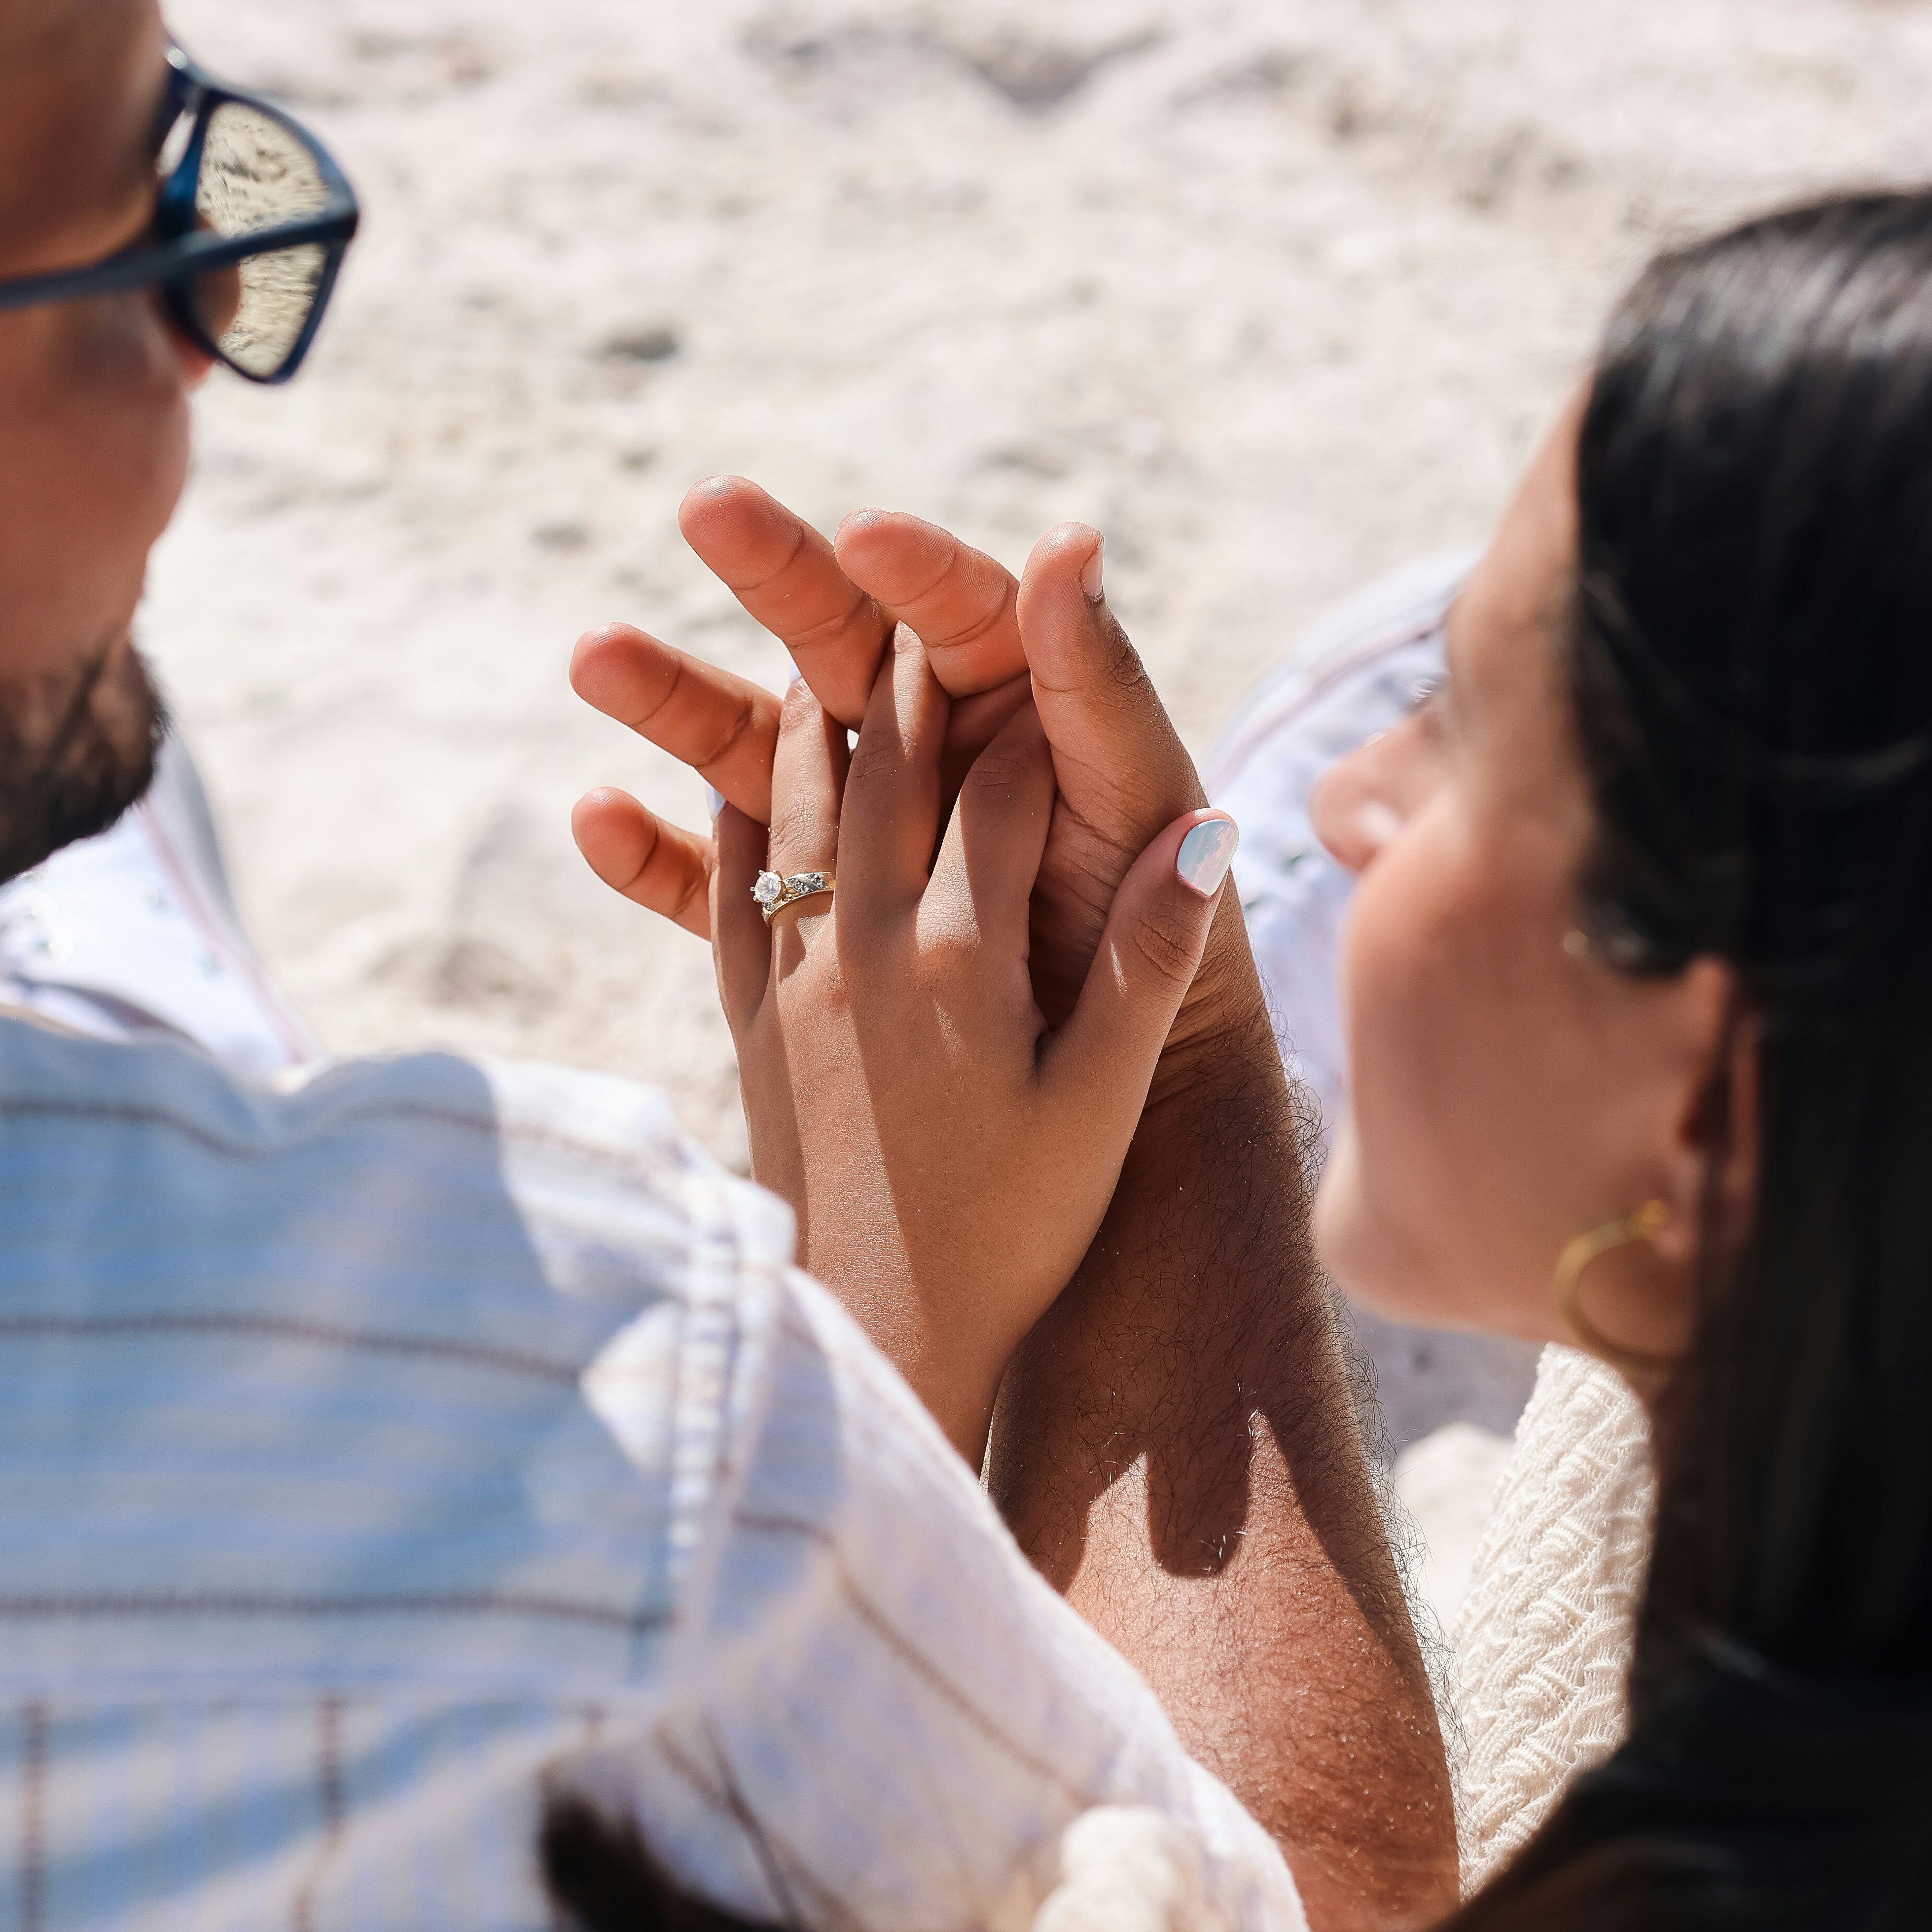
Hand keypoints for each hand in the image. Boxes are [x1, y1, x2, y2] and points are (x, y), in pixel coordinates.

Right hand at [570, 479, 1248, 1059]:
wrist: (1153, 1071)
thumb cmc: (1149, 924)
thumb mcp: (1135, 786)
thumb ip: (1095, 675)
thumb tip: (1070, 540)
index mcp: (1009, 691)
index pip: (950, 605)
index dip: (909, 563)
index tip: (865, 532)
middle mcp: (922, 740)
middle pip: (832, 639)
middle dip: (771, 570)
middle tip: (710, 504)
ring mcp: (853, 829)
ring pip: (750, 746)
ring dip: (672, 696)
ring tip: (592, 654)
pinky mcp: (807, 919)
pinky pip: (718, 884)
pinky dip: (653, 856)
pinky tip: (593, 814)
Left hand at [714, 621, 1237, 1459]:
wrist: (878, 1338)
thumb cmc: (1012, 1233)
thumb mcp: (1101, 1104)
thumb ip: (1142, 964)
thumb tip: (1201, 830)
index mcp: (963, 961)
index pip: (996, 792)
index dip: (1031, 721)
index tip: (1050, 657)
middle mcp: (865, 950)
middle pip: (882, 770)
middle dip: (910, 679)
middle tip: (916, 594)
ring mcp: (793, 982)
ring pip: (793, 809)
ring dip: (810, 720)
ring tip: (822, 651)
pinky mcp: (747, 1022)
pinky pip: (731, 887)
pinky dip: (736, 817)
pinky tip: (739, 785)